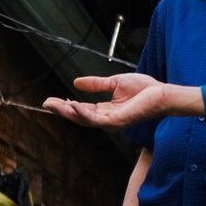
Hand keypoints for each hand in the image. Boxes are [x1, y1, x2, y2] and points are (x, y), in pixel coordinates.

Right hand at [43, 73, 186, 128]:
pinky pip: (96, 119)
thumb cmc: (144, 88)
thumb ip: (96, 84)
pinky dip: (82, 112)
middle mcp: (106, 119)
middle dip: (61, 110)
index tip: (51, 99)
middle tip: (45, 103)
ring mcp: (111, 122)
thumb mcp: (114, 82)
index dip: (65, 104)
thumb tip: (76, 82)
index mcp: (105, 111)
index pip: (81, 110)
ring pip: (83, 119)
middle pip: (78, 117)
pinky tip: (72, 104)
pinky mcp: (117, 121)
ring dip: (67, 112)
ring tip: (53, 103)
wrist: (161, 92)